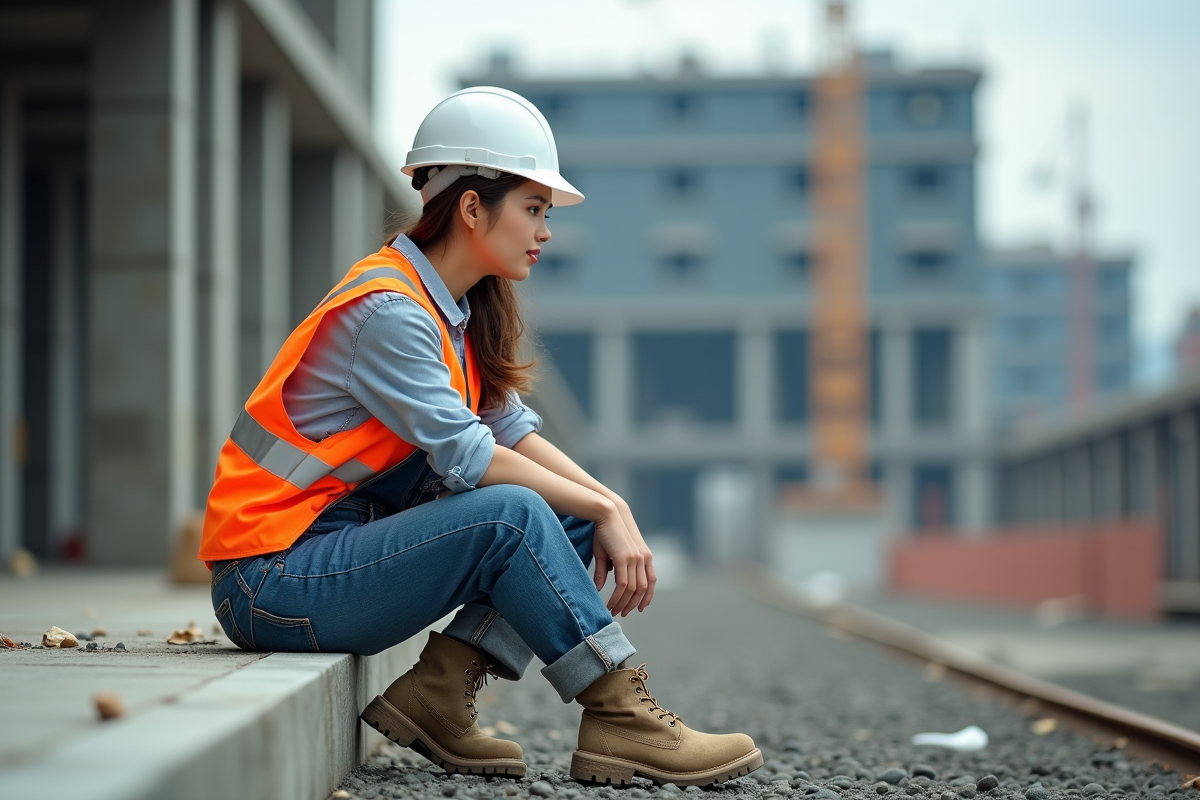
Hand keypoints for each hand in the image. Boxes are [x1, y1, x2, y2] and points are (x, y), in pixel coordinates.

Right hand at [611, 495, 655, 612]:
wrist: (607, 513)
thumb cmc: (606, 531)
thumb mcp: (606, 554)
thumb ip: (605, 571)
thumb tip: (599, 587)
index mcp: (644, 556)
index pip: (651, 581)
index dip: (647, 597)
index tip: (640, 608)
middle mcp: (643, 558)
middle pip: (642, 589)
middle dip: (633, 604)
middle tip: (622, 614)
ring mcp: (635, 558)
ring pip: (633, 590)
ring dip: (624, 603)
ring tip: (614, 611)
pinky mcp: (624, 558)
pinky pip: (623, 584)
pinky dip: (617, 597)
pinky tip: (610, 602)